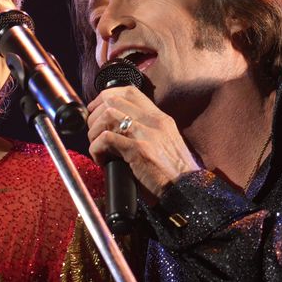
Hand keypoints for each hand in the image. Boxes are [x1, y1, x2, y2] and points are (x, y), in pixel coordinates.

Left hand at [86, 86, 199, 203]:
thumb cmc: (172, 171)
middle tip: (94, 134)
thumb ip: (145, 130)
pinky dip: (97, 149)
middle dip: (95, 116)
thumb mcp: (163, 142)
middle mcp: (154, 121)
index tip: (97, 111)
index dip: (106, 96)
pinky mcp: (139, 150)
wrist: (187, 189)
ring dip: (94, 132)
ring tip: (98, 148)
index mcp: (159, 117)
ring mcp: (147, 134)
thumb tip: (116, 127)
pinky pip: (107, 139)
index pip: (129, 91)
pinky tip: (101, 160)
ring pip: (107, 116)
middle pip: (113, 100)